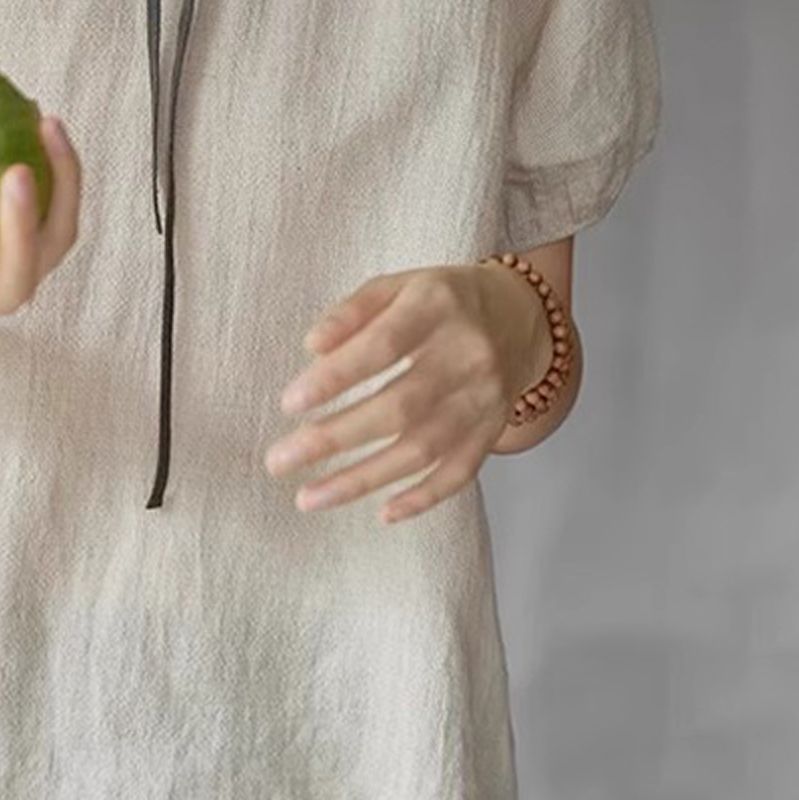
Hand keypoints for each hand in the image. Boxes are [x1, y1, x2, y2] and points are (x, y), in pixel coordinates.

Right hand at [0, 114, 81, 332]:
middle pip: (12, 285)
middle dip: (18, 232)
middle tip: (15, 170)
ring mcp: (15, 282)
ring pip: (51, 247)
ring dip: (60, 188)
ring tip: (46, 126)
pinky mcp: (42, 255)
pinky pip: (61, 212)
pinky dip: (63, 170)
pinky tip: (47, 119)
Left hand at [262, 264, 551, 524]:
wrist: (519, 315)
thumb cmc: (439, 301)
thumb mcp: (397, 286)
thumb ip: (353, 311)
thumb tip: (312, 347)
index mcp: (437, 307)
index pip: (382, 346)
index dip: (336, 378)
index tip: (289, 404)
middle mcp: (467, 355)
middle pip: (398, 407)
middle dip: (333, 438)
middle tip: (279, 461)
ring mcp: (485, 398)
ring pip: (422, 449)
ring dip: (363, 479)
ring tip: (308, 497)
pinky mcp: (492, 430)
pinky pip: (460, 472)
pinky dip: (422, 498)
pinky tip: (382, 513)